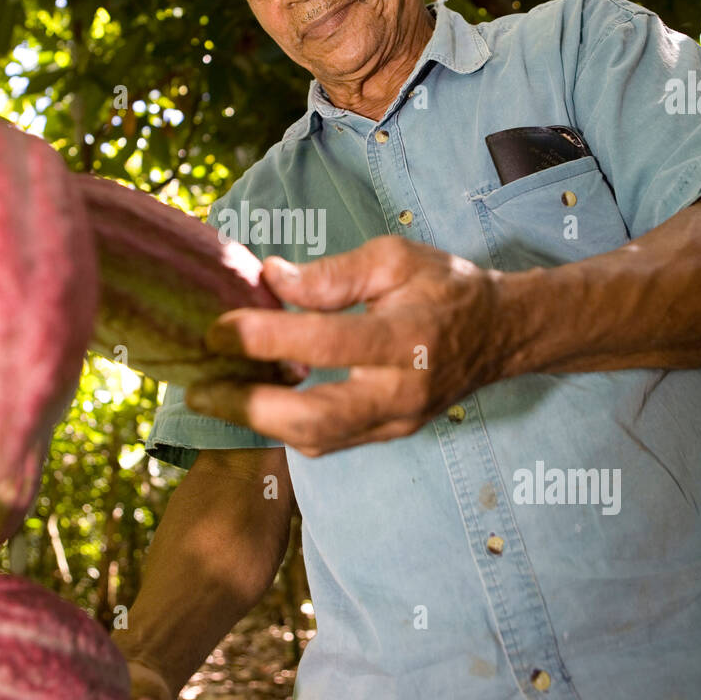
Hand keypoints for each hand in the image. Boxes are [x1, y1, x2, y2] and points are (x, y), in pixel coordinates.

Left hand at [184, 236, 516, 455]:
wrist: (501, 334)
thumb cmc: (445, 286)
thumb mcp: (395, 258)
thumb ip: (333, 273)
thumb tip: (273, 279)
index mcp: (406, 338)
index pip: (325, 343)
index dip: (264, 337)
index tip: (218, 327)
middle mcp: (402, 392)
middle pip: (316, 419)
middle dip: (248, 408)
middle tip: (199, 388)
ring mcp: (397, 422)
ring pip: (317, 440)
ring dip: (259, 422)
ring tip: (215, 394)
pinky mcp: (389, 434)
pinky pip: (329, 441)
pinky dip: (285, 425)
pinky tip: (256, 400)